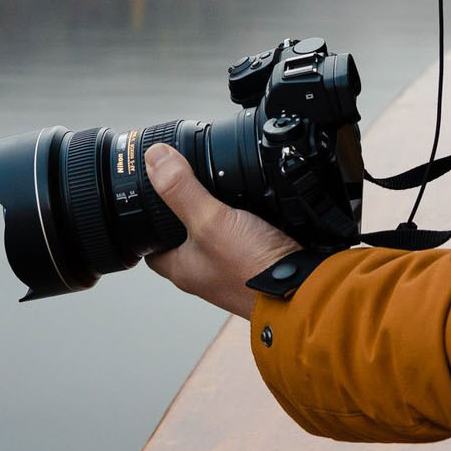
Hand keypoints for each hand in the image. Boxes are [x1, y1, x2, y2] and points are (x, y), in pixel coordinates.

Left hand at [143, 143, 301, 317]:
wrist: (303, 292)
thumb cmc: (253, 271)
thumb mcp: (211, 221)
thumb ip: (182, 190)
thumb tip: (155, 158)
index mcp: (183, 268)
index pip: (150, 244)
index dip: (147, 220)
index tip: (149, 195)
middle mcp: (206, 272)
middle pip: (184, 238)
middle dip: (187, 212)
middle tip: (190, 184)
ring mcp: (233, 270)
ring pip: (217, 236)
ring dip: (221, 215)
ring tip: (225, 190)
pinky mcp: (259, 264)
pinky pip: (247, 238)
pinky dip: (250, 221)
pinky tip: (259, 207)